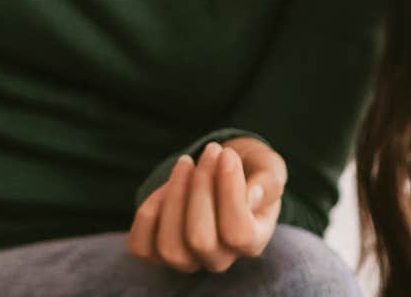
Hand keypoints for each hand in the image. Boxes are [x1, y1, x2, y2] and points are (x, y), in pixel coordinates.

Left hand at [127, 138, 286, 273]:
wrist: (222, 170)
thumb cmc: (249, 170)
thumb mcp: (268, 168)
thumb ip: (269, 182)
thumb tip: (251, 196)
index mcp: (252, 243)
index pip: (237, 234)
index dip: (229, 192)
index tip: (227, 154)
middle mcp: (219, 259)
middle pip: (200, 240)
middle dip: (200, 187)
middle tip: (210, 151)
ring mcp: (187, 259)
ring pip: (170, 247)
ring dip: (174, 196)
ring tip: (186, 162)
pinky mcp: (157, 251)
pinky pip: (142, 246)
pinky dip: (148, 213)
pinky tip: (166, 186)